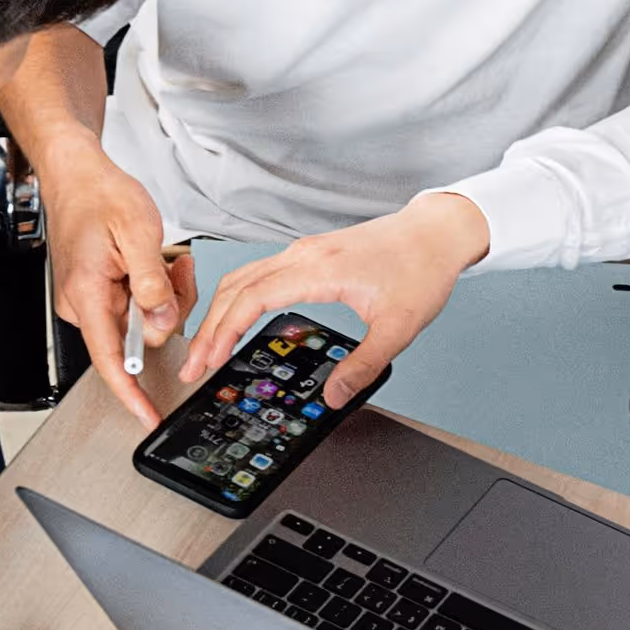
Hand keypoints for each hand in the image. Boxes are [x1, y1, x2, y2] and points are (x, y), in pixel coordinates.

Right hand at [30, 135, 191, 430]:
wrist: (76, 175)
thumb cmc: (99, 195)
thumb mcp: (137, 233)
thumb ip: (153, 283)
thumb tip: (163, 320)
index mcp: (87, 295)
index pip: (110, 359)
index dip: (131, 393)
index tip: (148, 415)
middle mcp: (82, 304)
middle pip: (138, 336)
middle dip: (168, 311)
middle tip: (176, 272)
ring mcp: (89, 299)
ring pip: (141, 319)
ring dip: (163, 295)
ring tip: (163, 259)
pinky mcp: (98, 292)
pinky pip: (134, 305)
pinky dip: (152, 288)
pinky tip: (153, 262)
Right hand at [179, 193, 490, 407]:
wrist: (436, 232)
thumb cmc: (421, 268)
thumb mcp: (398, 327)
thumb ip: (364, 365)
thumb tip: (334, 397)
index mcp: (317, 269)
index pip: (250, 300)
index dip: (223, 332)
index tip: (207, 360)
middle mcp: (302, 255)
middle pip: (234, 289)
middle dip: (208, 329)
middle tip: (193, 365)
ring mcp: (302, 251)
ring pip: (242, 278)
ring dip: (219, 312)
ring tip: (206, 347)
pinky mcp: (308, 254)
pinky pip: (258, 274)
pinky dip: (238, 298)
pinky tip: (236, 319)